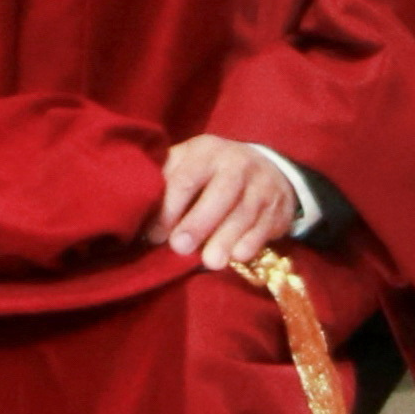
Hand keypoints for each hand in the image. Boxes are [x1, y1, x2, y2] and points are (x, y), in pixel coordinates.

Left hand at [154, 136, 302, 270]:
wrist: (265, 167)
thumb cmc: (209, 172)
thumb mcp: (186, 164)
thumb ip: (164, 182)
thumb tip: (136, 212)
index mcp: (206, 151)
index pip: (186, 179)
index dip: (169, 208)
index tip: (154, 235)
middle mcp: (237, 163)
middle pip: (219, 194)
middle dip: (199, 223)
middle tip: (180, 247)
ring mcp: (262, 184)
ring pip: (244, 213)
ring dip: (226, 239)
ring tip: (210, 262)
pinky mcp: (278, 206)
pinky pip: (265, 226)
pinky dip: (252, 242)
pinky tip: (238, 256)